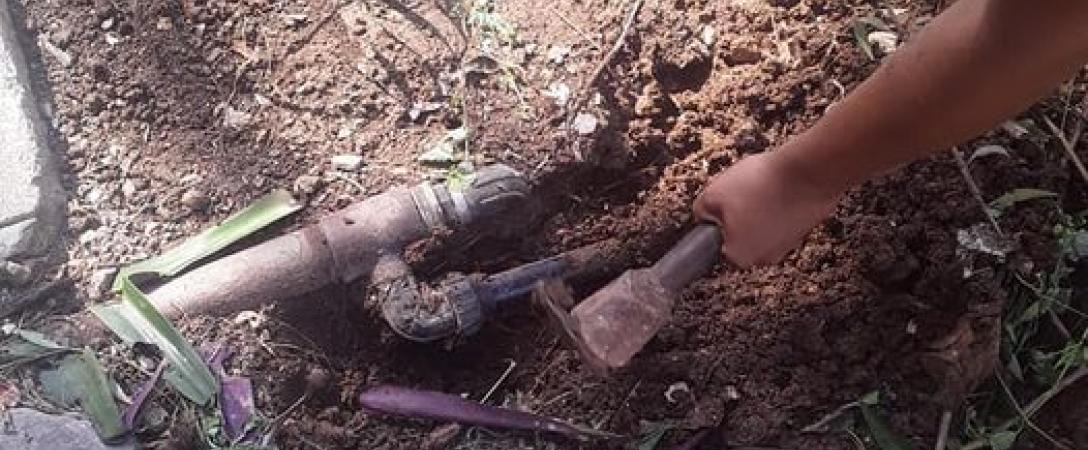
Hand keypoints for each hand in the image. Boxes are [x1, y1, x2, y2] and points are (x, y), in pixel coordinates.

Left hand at [694, 151, 840, 267]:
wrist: (809, 172)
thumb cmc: (763, 185)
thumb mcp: (712, 194)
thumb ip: (701, 212)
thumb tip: (703, 216)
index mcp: (739, 257)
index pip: (717, 244)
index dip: (716, 220)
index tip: (721, 206)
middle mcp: (764, 258)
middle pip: (739, 236)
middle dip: (737, 215)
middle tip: (739, 194)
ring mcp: (786, 246)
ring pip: (760, 226)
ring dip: (758, 209)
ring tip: (760, 188)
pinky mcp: (802, 230)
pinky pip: (780, 217)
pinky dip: (777, 204)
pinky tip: (777, 189)